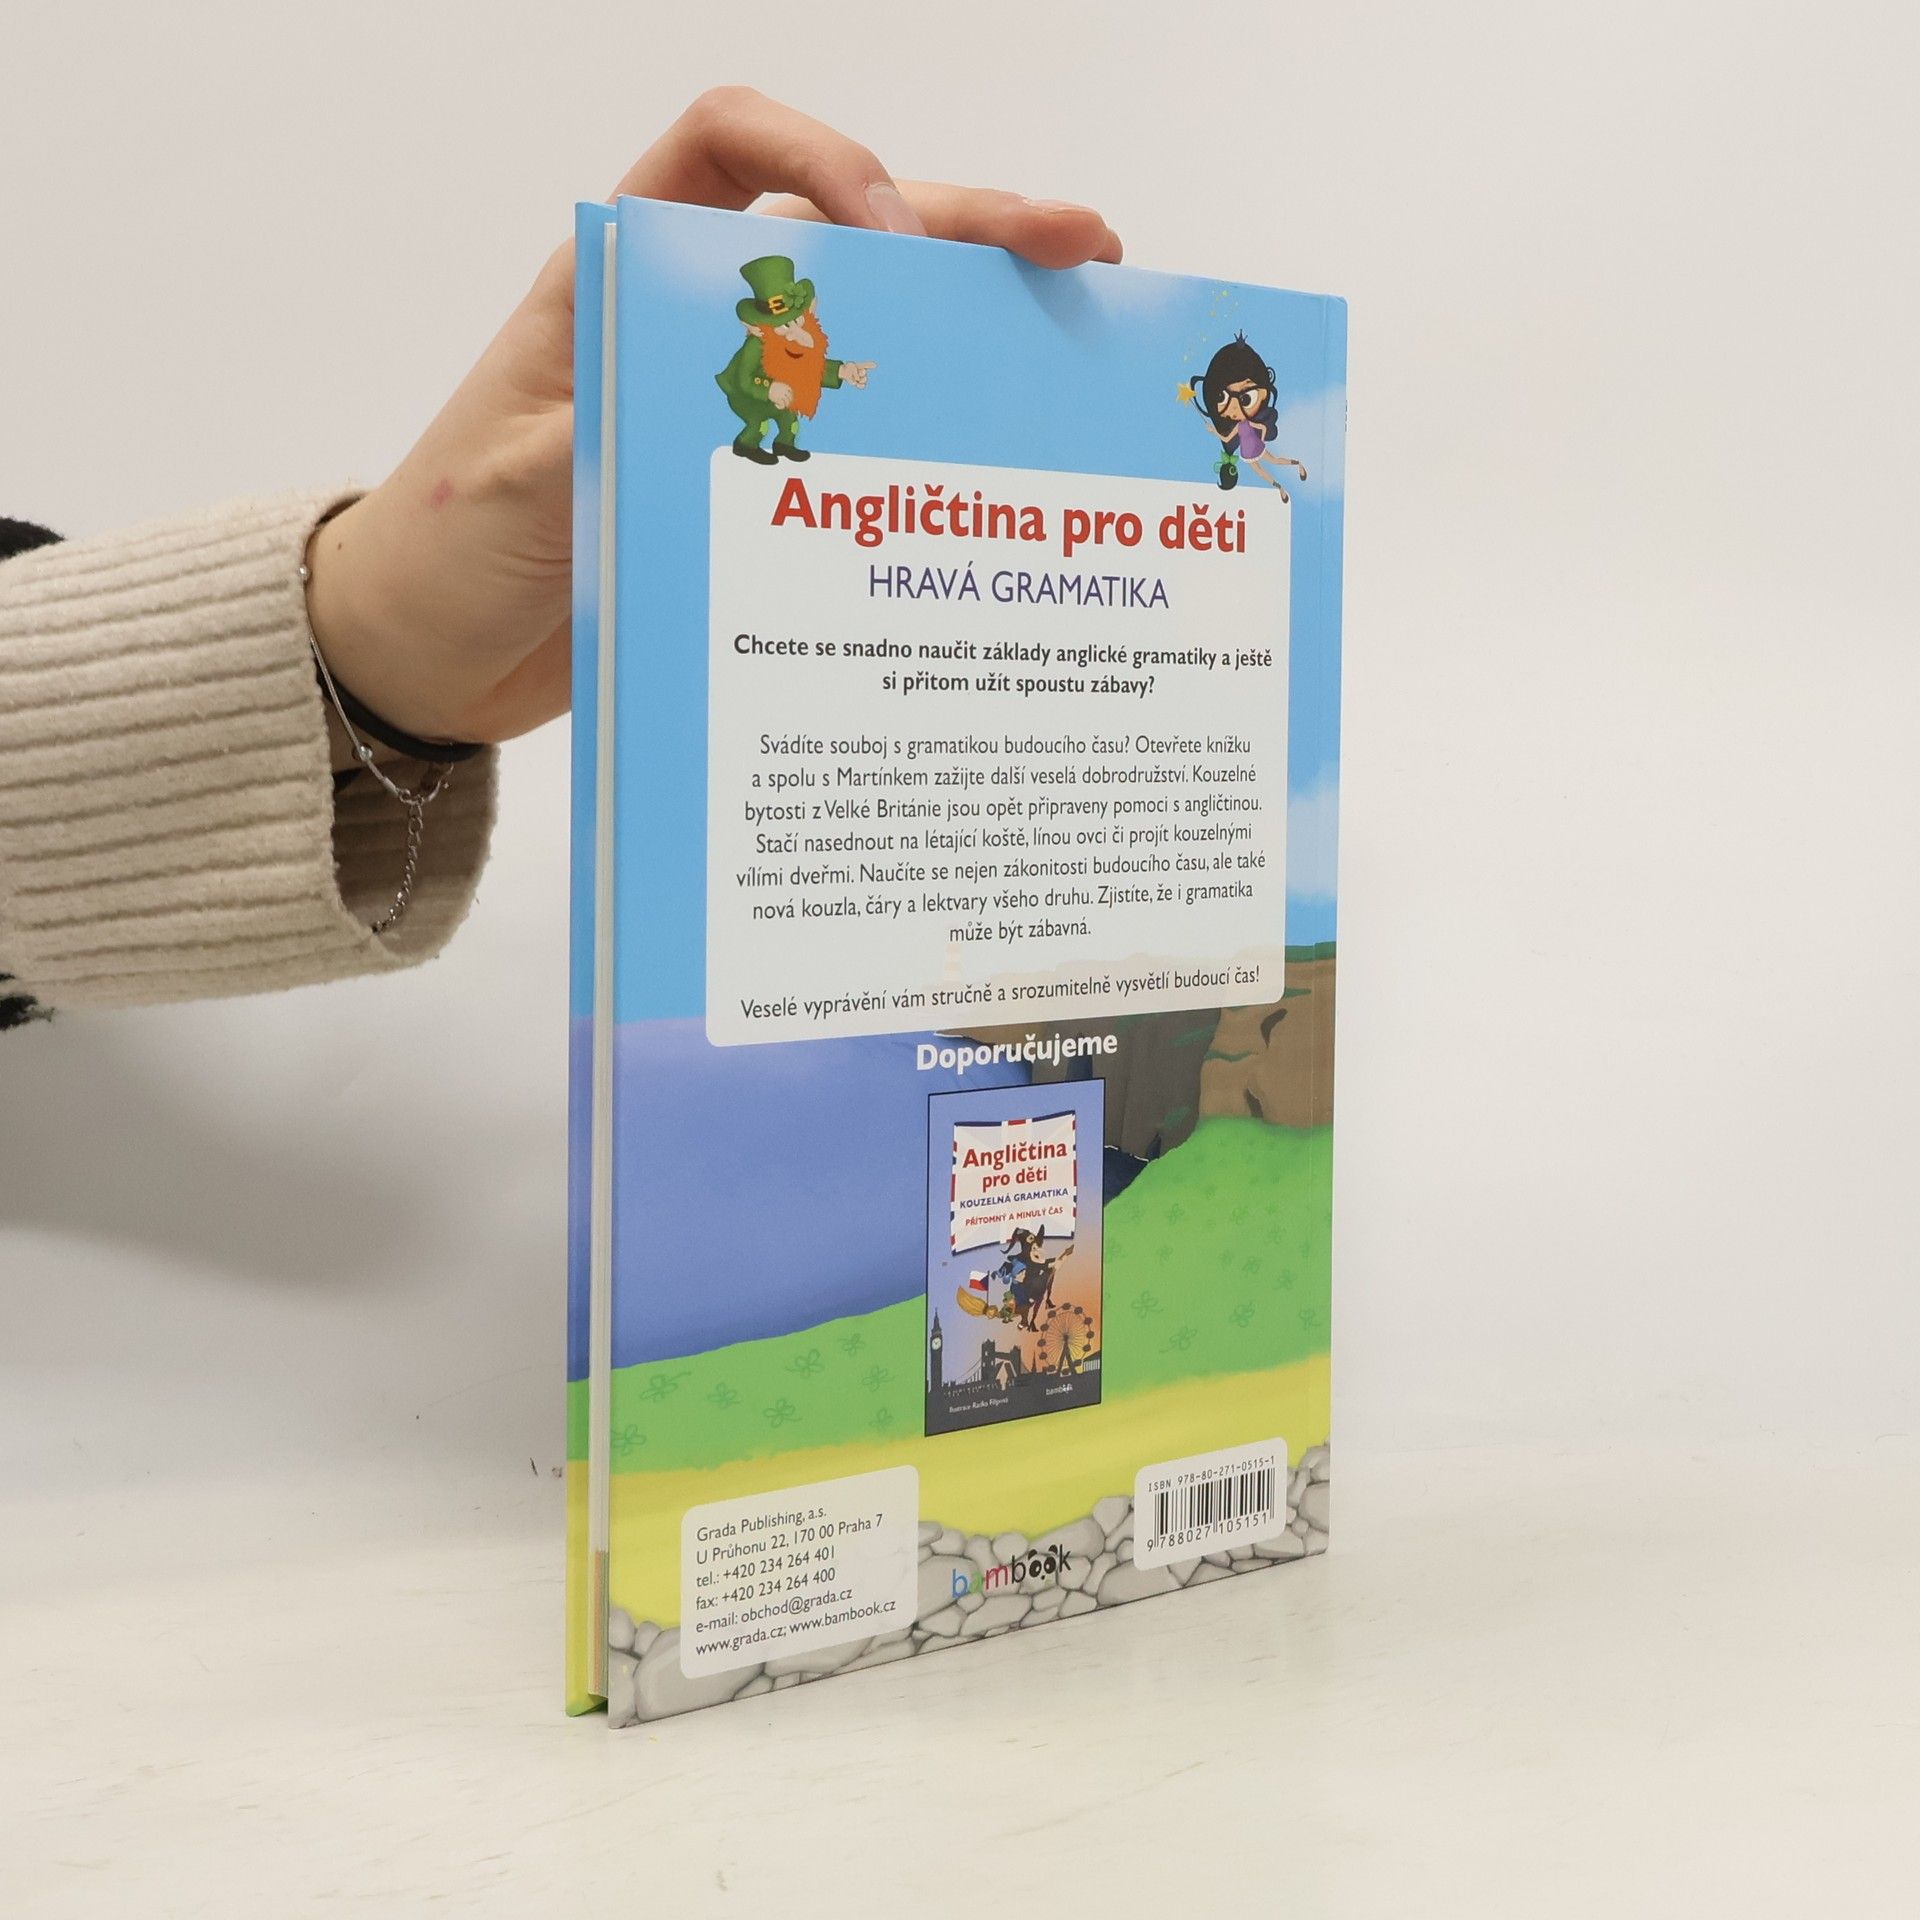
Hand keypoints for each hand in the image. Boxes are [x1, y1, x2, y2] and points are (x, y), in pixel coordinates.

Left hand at [304, 87, 1121, 749]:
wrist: (423, 660)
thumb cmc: (440, 554)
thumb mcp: (514, 487)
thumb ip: (606, 433)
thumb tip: (728, 404)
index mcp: (617, 285)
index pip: (728, 148)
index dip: (822, 159)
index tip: (889, 236)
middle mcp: (689, 329)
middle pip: (844, 235)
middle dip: (961, 225)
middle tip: (1075, 245)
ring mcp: (730, 411)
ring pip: (872, 334)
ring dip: (973, 319)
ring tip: (1079, 316)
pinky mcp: (753, 493)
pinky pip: (858, 442)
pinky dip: (933, 434)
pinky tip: (1008, 445)